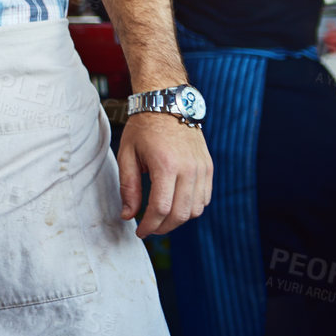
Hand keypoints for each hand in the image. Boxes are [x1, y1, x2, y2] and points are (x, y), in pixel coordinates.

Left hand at [117, 111, 212, 236]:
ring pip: (196, 209)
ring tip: (160, 218)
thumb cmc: (143, 128)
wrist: (167, 103)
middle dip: (163, 227)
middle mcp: (189, 168)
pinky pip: (205, 198)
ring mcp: (202, 168)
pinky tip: (175, 205)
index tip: (139, 232)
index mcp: (165, 165)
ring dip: (178, 220)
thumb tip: (128, 215)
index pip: (160, 208)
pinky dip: (191, 208)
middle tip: (148, 229)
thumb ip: (128, 187)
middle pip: (180, 214)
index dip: (149, 226)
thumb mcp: (127, 154)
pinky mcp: (209, 167)